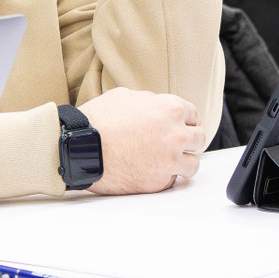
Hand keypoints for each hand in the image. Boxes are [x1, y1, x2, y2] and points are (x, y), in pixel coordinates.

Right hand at [78, 87, 205, 194]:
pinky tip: (148, 171)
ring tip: (164, 161)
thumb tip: (157, 105)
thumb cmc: (98, 120)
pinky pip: (172, 180)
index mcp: (170, 109)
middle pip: (198, 139)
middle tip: (172, 144)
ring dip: (181, 162)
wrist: (79, 147)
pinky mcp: (159, 181)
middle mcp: (176, 134)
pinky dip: (163, 177)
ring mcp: (170, 160)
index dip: (185, 121)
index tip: (179, 127)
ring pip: (193, 164)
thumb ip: (150, 101)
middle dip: (187, 141)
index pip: (193, 116)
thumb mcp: (125, 96)